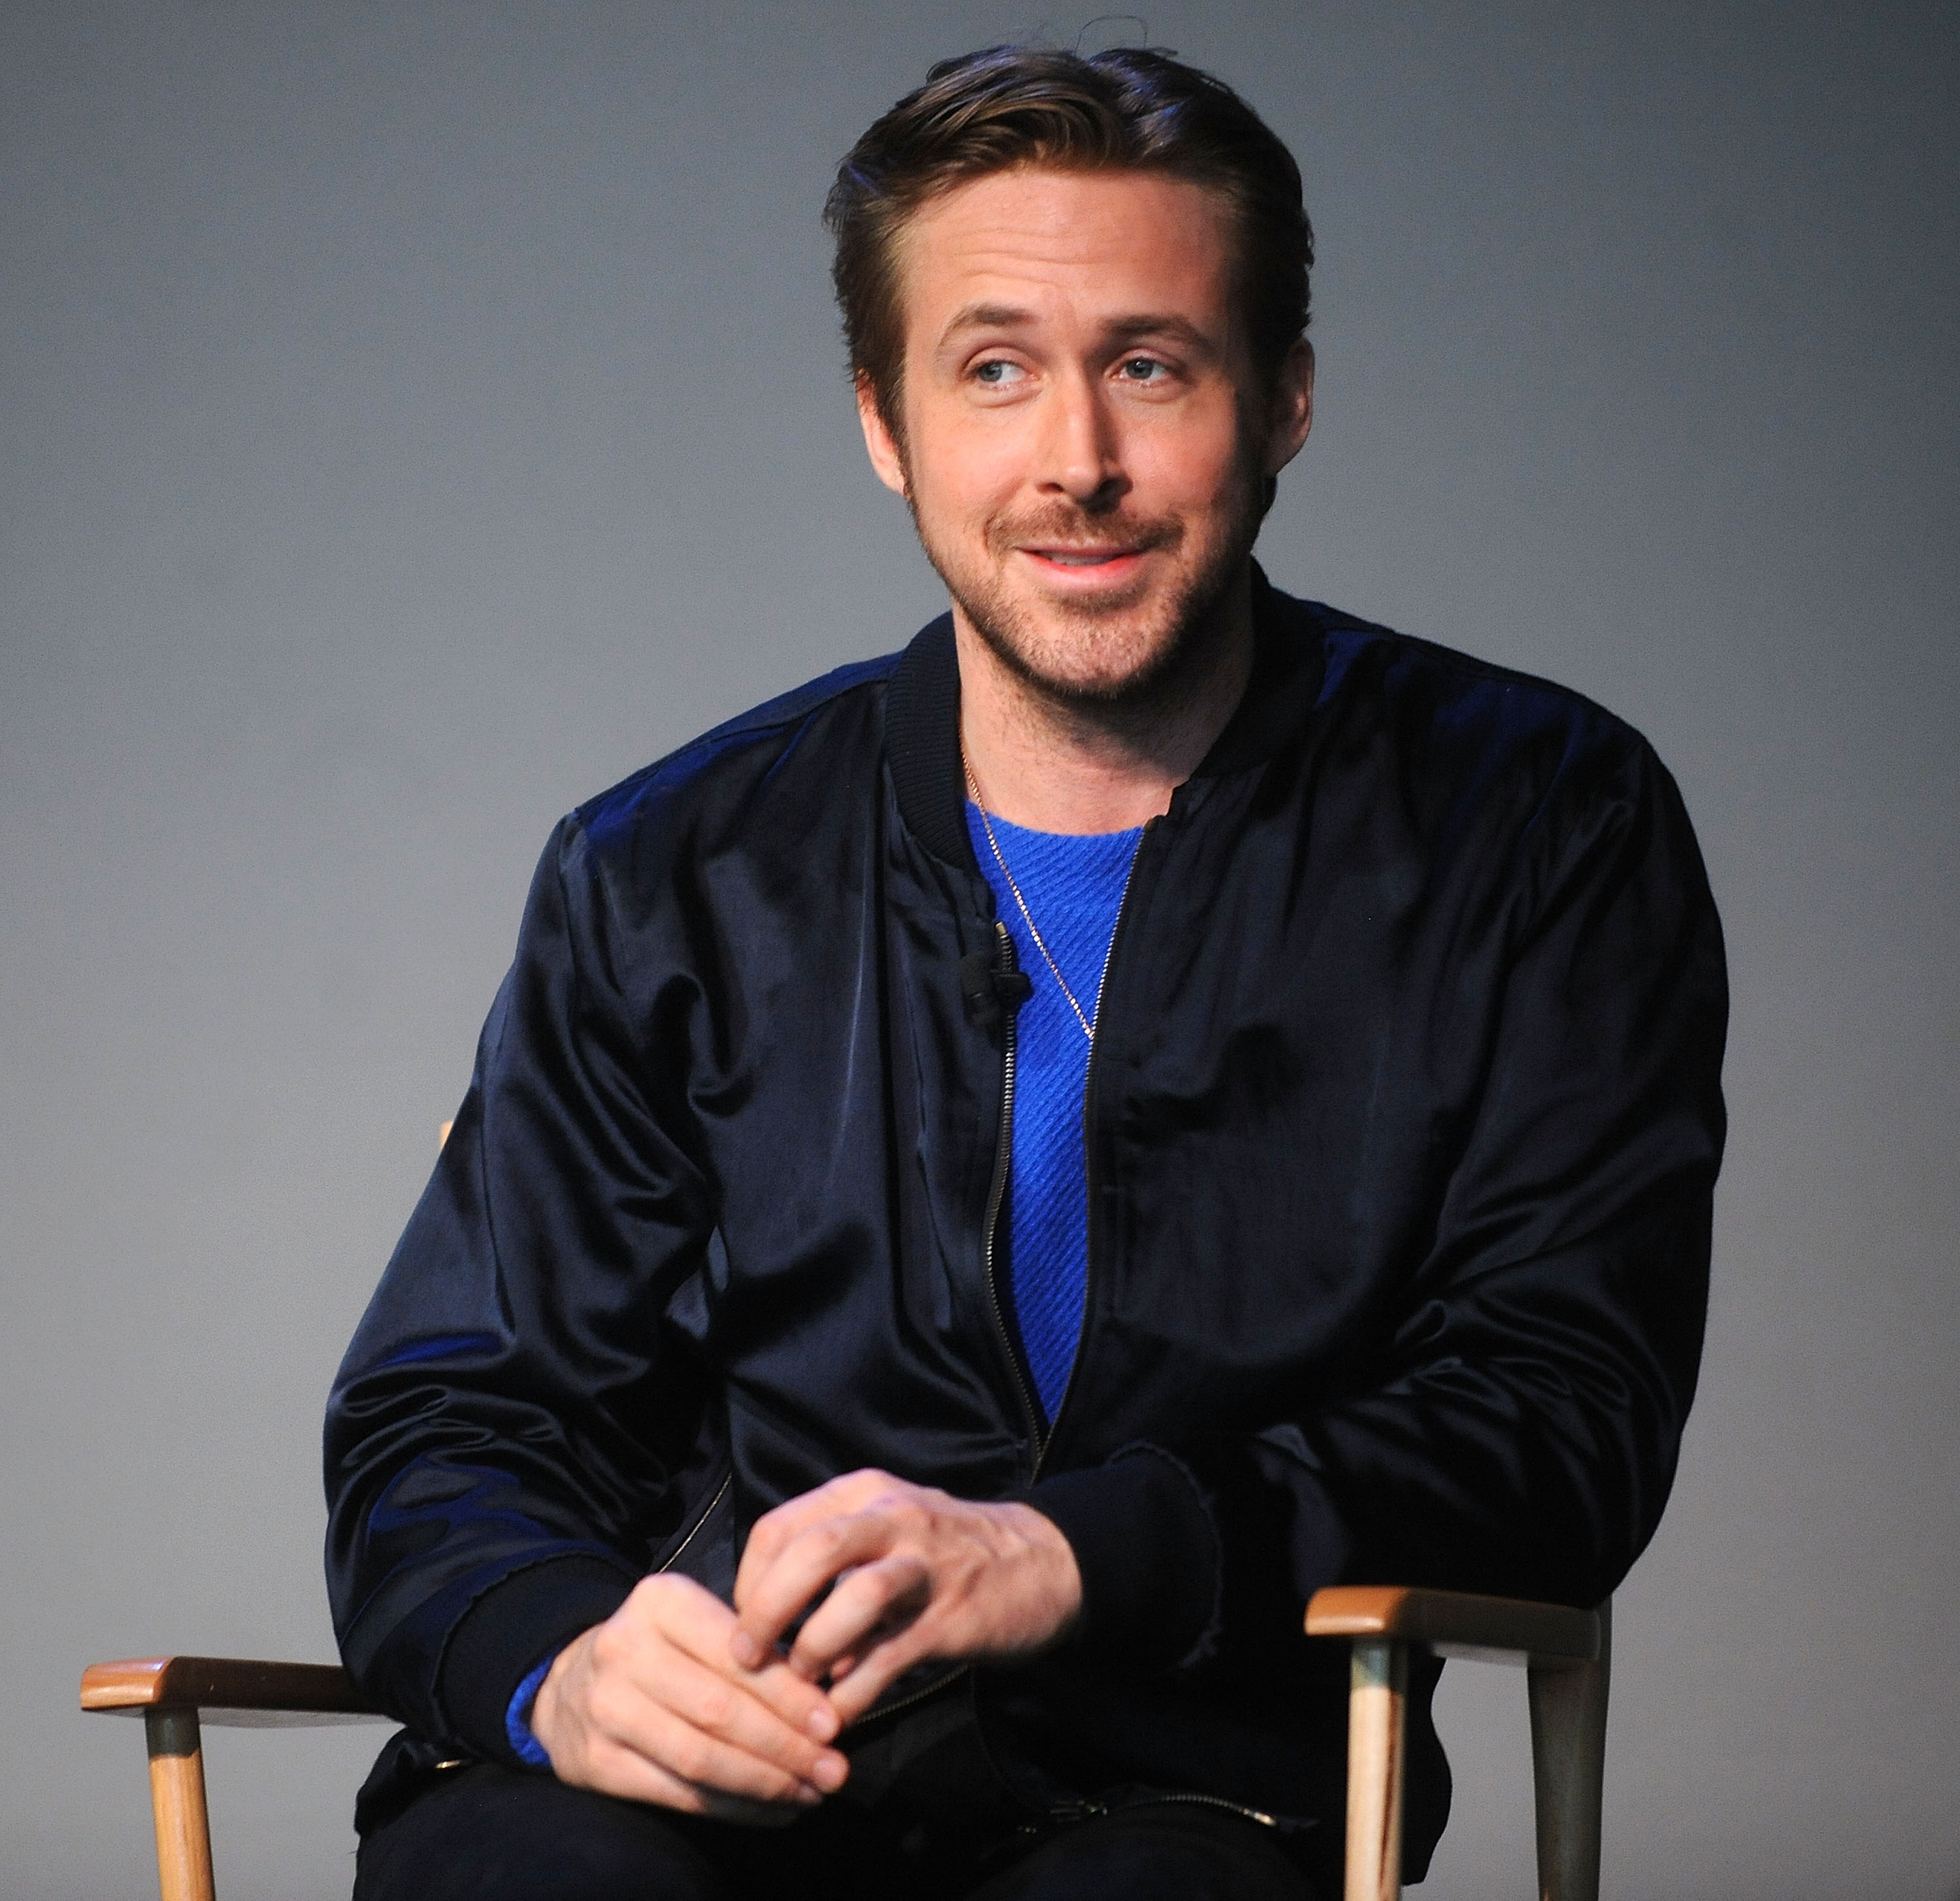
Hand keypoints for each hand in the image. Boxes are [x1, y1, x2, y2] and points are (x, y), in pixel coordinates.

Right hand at [528, 1572, 850, 1822]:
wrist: (569, 1683)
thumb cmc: (660, 1649)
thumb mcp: (696, 1623)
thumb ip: (750, 1651)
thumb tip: (821, 1707)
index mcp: (660, 1601)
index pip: (735, 1654)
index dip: (787, 1695)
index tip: (832, 1724)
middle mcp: (625, 1648)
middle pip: (719, 1710)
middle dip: (785, 1746)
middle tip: (833, 1769)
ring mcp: (605, 1708)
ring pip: (700, 1758)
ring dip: (765, 1784)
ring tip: (810, 1793)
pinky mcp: (595, 1762)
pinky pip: (678, 1793)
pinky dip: (733, 1807)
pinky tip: (771, 1811)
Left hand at [729, 1469, 1082, 1725]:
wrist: (1044, 1562)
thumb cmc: (947, 1551)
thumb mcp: (887, 1528)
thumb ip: (831, 1561)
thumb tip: (771, 1622)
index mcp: (864, 1494)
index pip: (779, 1528)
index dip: (749, 1583)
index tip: (748, 1626)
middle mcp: (893, 1518)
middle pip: (810, 1552)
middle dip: (767, 1612)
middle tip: (752, 1657)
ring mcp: (927, 1566)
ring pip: (855, 1599)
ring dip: (816, 1650)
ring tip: (807, 1682)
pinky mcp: (952, 1618)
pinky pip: (888, 1660)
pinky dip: (852, 1694)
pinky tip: (840, 1713)